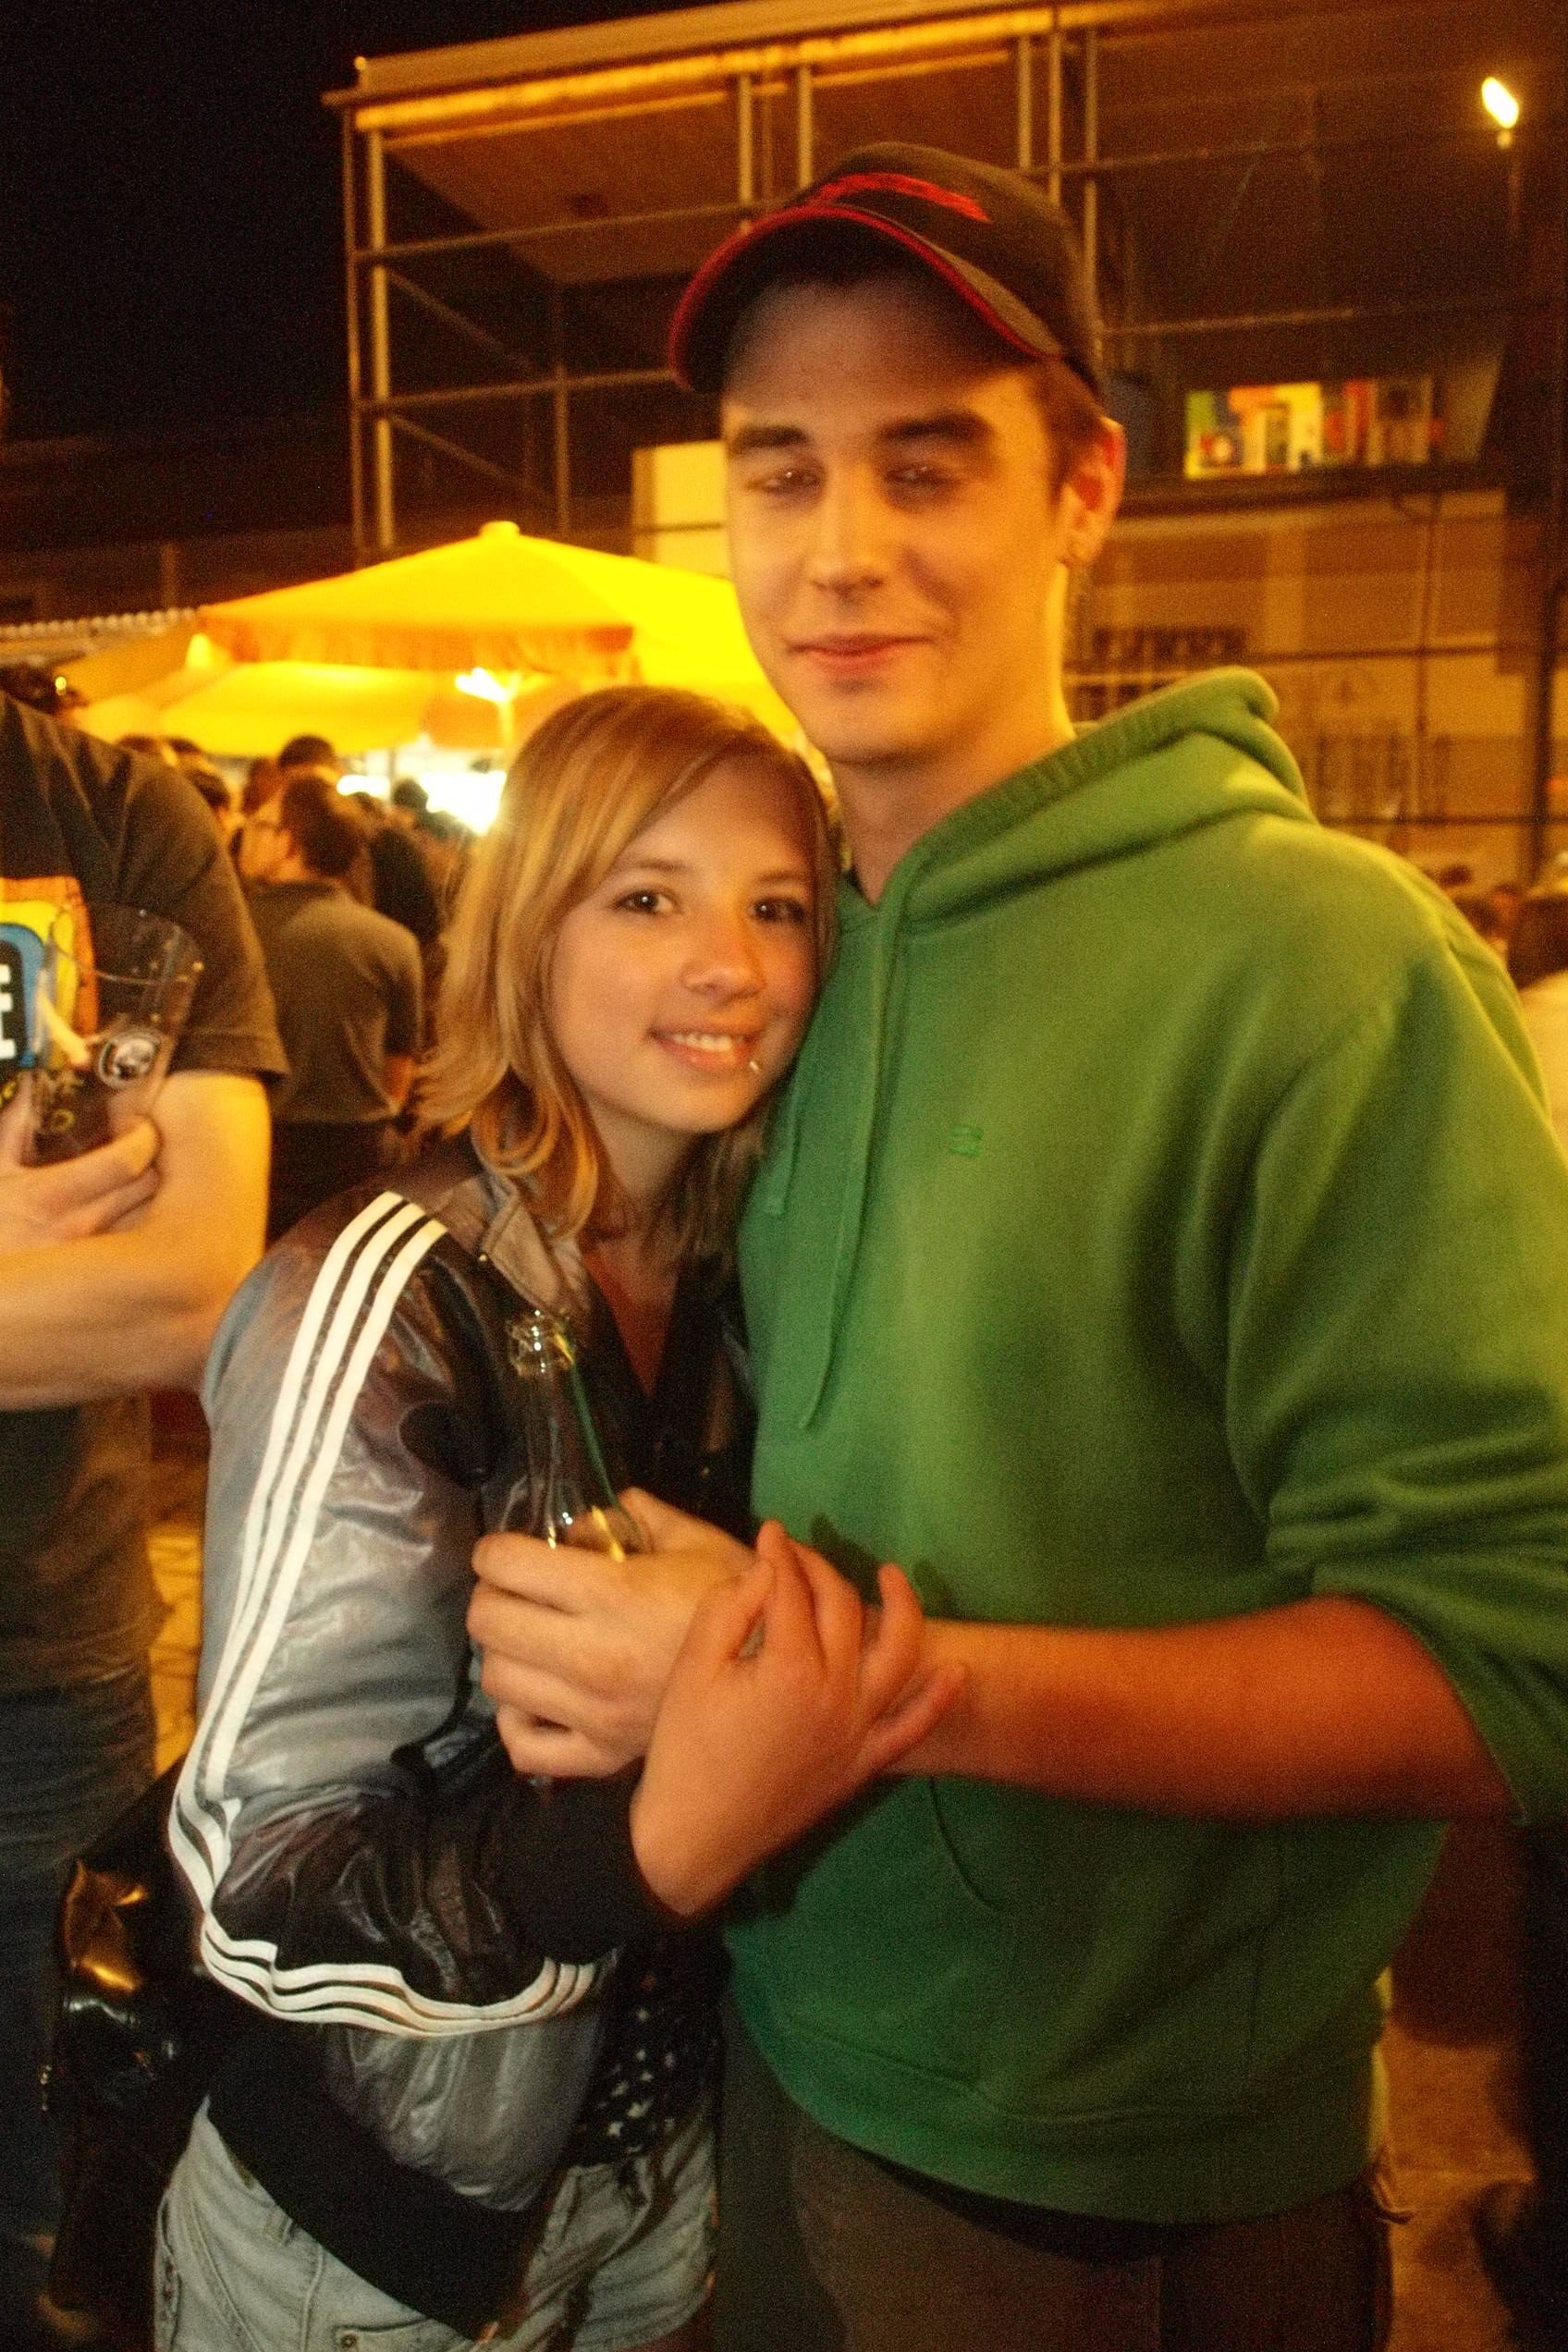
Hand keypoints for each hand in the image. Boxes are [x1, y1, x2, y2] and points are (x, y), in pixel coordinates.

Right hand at [0, 1081, 159, 1250]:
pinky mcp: (102, 1279)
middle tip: (148, 1149)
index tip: (142, 1125)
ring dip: (156, 1196)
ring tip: (144, 1182)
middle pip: (152, 1188)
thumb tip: (29, 1090)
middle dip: (157, 1161)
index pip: (126, 1162)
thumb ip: (13, 1130)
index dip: (144, 1137)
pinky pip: (141, 1248)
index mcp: (49, 1197)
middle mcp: (79, 1229)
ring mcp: (94, 1258)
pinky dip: (146, 1227)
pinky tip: (135, 1216)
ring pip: (154, 1219)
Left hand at [470, 1490, 751, 1777]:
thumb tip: (587, 1519)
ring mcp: (593, 1713)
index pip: (508, 1566)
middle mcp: (592, 1656)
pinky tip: (538, 1697)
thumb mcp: (698, 1542)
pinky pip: (525, 1746)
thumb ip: (638, 1518)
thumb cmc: (741, 1602)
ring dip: (504, 1653)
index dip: (496, 1551)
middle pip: (488, 1623)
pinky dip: (518, 1721)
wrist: (782, 1683)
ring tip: (530, 1640)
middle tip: (514, 1592)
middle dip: (492, 1596)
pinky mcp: (600, 1756)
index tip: (506, 1551)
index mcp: (614, 1594)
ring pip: (498, 1682)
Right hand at [629, 1523, 966, 1917]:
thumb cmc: (684, 1751)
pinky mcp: (864, 1763)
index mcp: (790, 1667)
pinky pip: (914, 1727)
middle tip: (794, 1553)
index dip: (778, 1554)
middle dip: (818, 1570)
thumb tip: (766, 1566)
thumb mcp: (692, 1670)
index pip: (792, 1589)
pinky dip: (939, 1699)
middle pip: (842, 1609)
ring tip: (892, 1574)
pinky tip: (958, 1670)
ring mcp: (858, 1730)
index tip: (768, 1533)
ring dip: (902, 1608)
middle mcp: (837, 1693)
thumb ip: (729, 1607)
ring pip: (896, 1655)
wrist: (694, 1839)